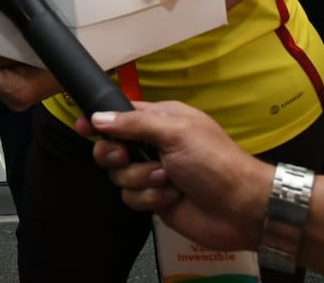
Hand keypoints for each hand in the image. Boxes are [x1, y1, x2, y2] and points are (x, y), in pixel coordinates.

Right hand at [87, 101, 270, 252]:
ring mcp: (153, 173)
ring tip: (168, 180)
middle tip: (125, 157)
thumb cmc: (215, 162)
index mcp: (161, 120)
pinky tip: (172, 197)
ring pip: (119, 176)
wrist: (240, 208)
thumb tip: (99, 117)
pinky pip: (131, 198)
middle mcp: (154, 145)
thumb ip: (134, 123)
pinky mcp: (155, 199)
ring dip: (142, 179)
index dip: (101, 120)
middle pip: (111, 147)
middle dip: (116, 155)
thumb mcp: (175, 132)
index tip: (83, 126)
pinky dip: (151, 198)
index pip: (120, 115)